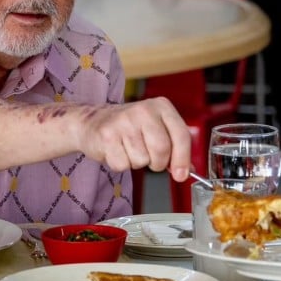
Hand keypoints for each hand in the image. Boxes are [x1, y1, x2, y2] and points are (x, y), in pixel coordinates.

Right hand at [75, 96, 191, 178]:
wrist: (93, 121)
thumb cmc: (129, 126)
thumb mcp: (157, 128)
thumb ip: (174, 147)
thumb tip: (187, 170)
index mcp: (162, 106)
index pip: (181, 135)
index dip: (183, 159)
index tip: (181, 174)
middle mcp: (144, 110)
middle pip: (162, 150)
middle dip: (158, 163)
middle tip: (149, 158)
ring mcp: (124, 122)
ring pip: (142, 160)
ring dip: (137, 162)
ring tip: (129, 148)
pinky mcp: (107, 135)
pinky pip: (123, 165)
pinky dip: (121, 164)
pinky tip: (117, 150)